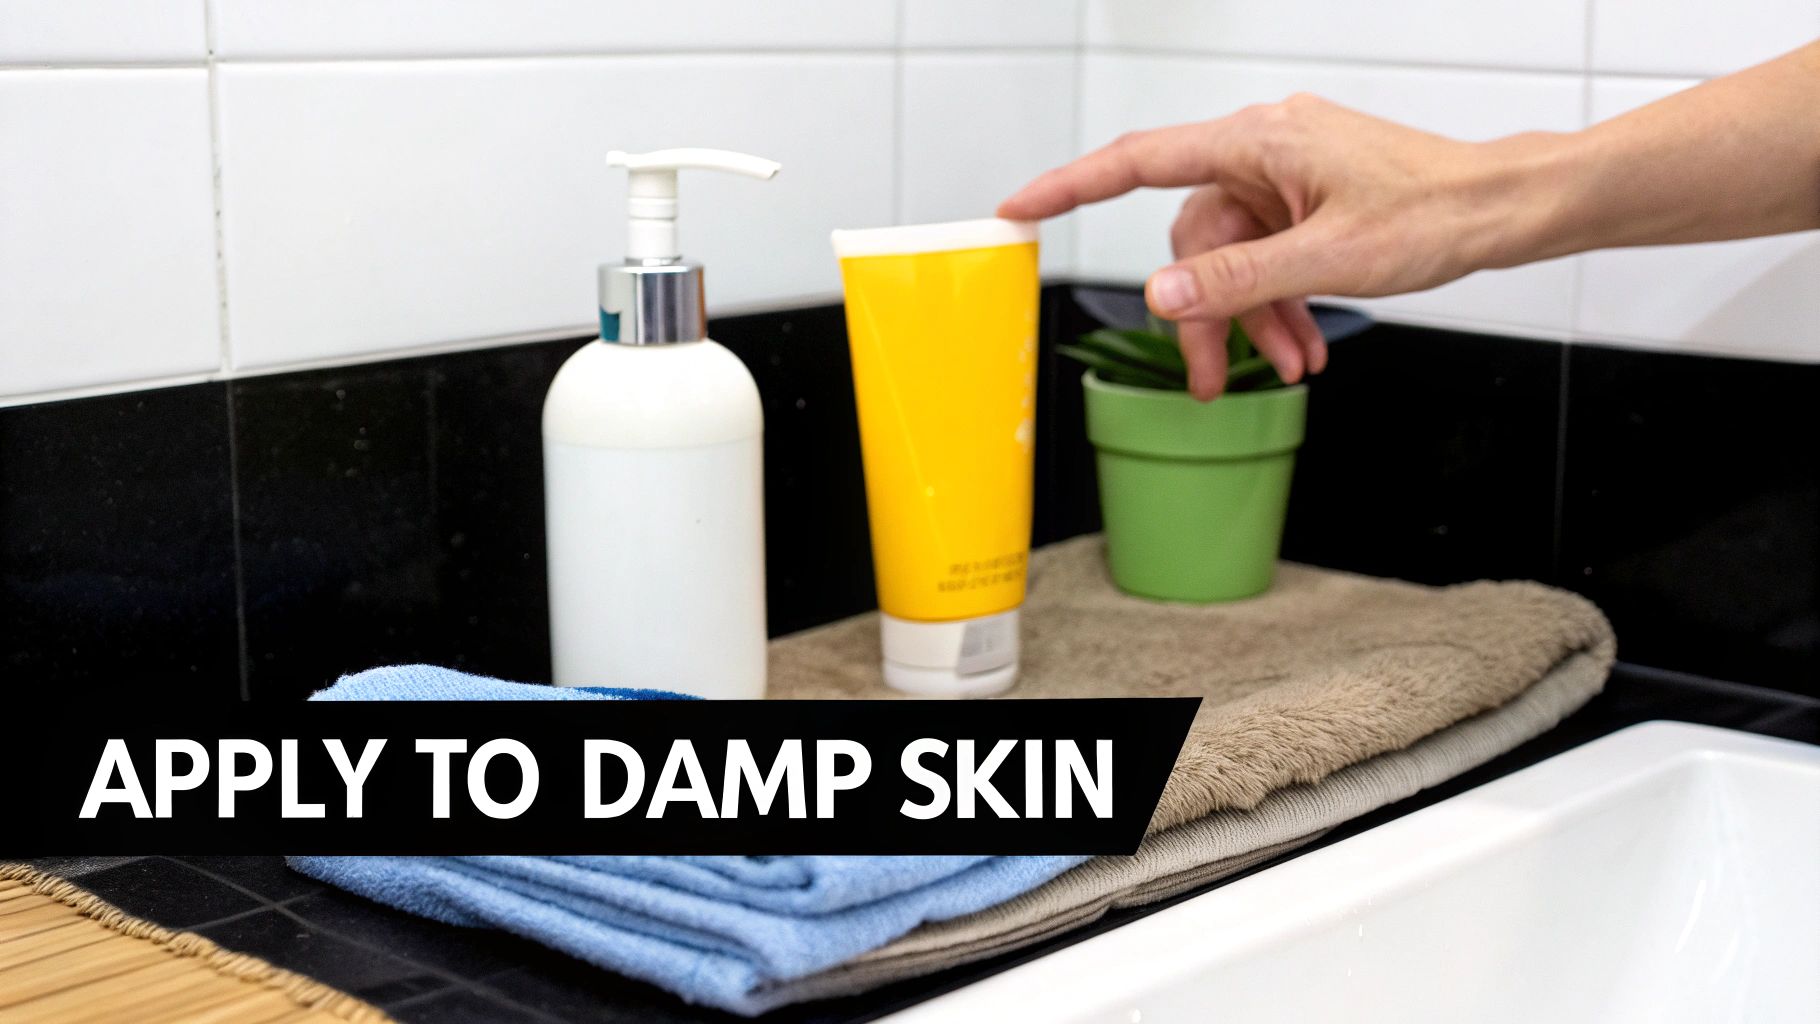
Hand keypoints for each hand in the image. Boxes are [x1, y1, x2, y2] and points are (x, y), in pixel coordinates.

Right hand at [1000, 95, 1559, 398]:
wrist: (1504, 209)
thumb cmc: (1436, 213)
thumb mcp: (1330, 259)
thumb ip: (1238, 279)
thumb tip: (1162, 295)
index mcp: (1257, 142)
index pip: (1138, 163)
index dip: (1070, 188)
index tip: (1019, 208)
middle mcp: (1263, 150)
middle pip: (1191, 239)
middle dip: (1204, 315)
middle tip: (1209, 382)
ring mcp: (1286, 175)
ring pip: (1231, 257)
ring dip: (1250, 318)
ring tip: (1286, 368)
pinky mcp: (1307, 199)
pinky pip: (1266, 255)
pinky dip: (1277, 302)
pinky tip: (1302, 346)